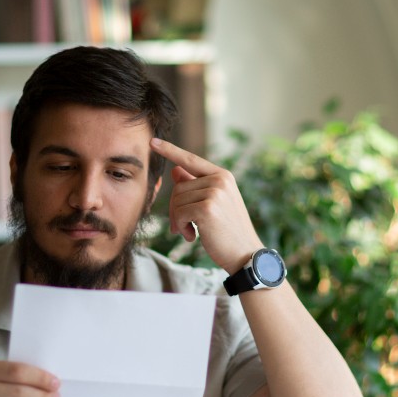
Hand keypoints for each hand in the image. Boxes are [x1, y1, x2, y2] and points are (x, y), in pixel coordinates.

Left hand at [150, 137, 262, 272]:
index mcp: (223, 176)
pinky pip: (180, 212)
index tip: (152, 141)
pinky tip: (193, 236)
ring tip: (191, 232)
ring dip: (178, 220)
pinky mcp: (208, 208)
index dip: (170, 150)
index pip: (190, 160)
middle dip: (176, 209)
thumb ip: (194, 186)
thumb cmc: (227, 231)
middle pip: (179, 186)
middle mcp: (220, 180)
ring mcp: (215, 192)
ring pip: (177, 200)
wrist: (245, 255)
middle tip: (183, 227)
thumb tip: (175, 169)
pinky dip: (181, 227)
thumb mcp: (213, 205)